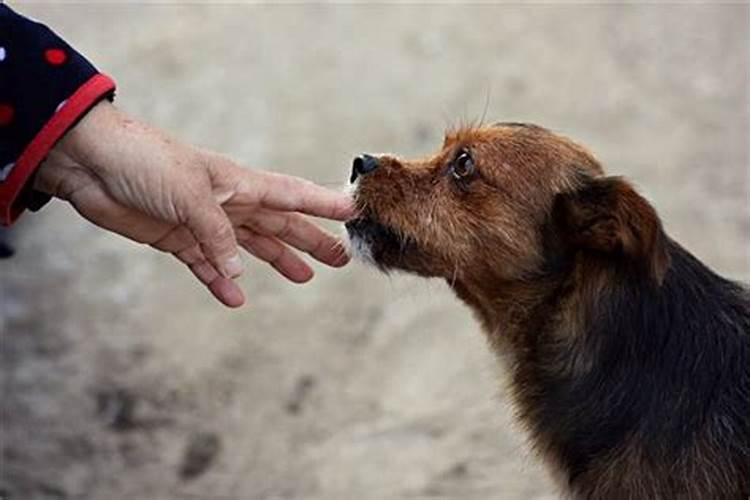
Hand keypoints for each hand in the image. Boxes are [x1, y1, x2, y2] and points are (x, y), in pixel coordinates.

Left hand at [34, 101, 353, 307]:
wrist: (90, 162)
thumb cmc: (145, 161)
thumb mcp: (190, 196)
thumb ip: (218, 235)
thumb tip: (239, 272)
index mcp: (239, 183)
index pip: (293, 195)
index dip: (324, 204)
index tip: (354, 210)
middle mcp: (228, 202)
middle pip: (280, 225)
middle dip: (311, 241)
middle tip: (340, 257)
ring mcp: (203, 222)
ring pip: (250, 246)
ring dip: (277, 261)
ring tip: (304, 277)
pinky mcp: (175, 238)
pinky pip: (207, 265)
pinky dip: (221, 281)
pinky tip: (235, 297)